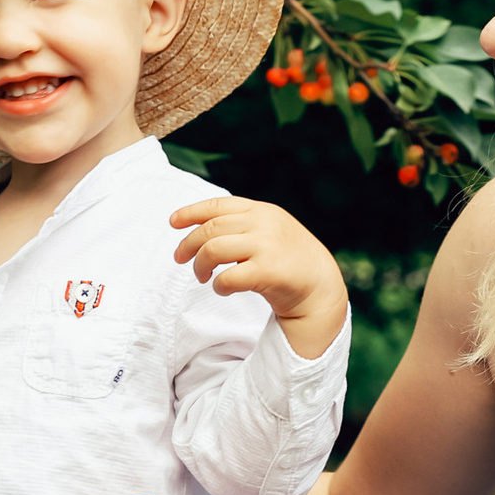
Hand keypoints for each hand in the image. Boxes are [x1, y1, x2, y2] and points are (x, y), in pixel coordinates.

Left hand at [169, 197, 349, 359]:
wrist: (321, 286)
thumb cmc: (289, 260)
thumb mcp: (270, 230)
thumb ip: (243, 224)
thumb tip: (201, 226)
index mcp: (262, 210)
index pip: (217, 205)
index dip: (190, 212)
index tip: (173, 222)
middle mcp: (264, 223)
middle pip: (209, 229)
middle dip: (188, 244)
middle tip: (181, 259)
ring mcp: (267, 246)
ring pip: (213, 250)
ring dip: (199, 265)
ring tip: (201, 277)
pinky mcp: (268, 271)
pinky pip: (228, 277)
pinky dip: (218, 285)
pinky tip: (222, 289)